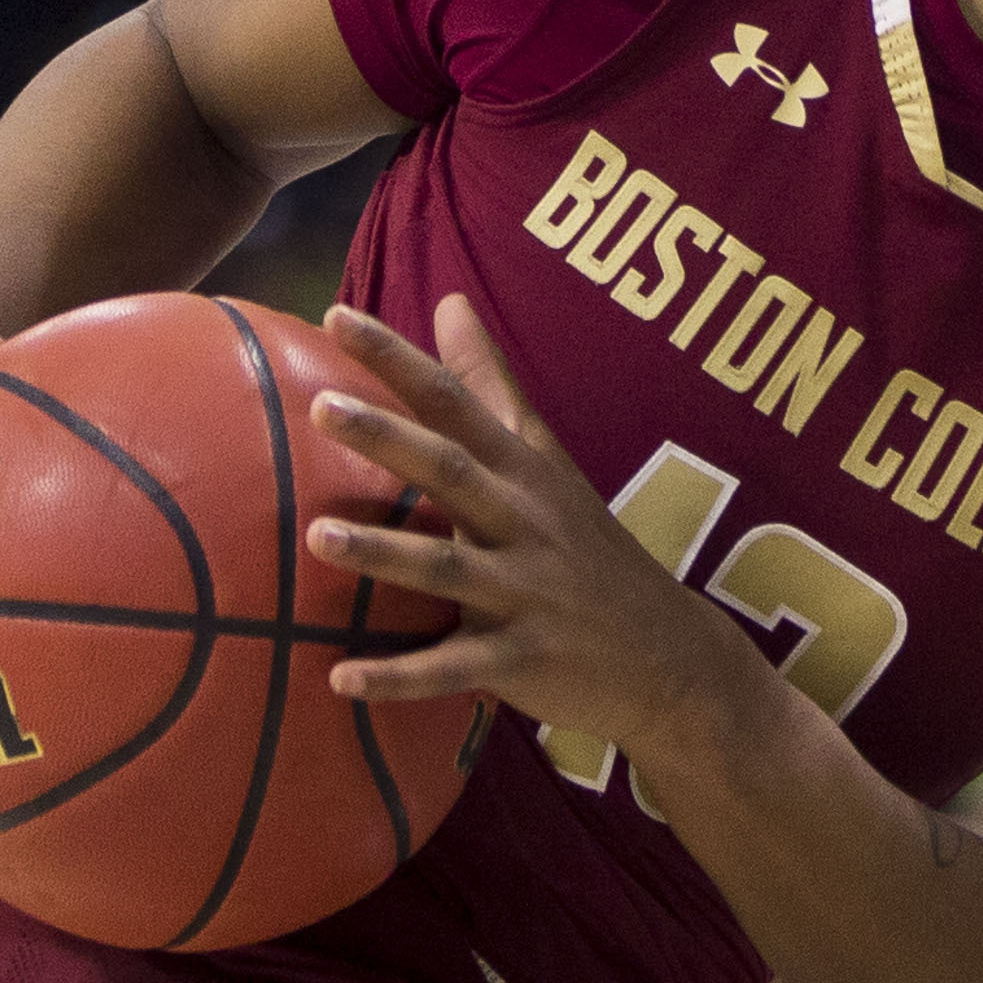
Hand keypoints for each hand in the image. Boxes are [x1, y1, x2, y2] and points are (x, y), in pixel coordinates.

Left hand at [305, 297, 736, 755]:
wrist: (664, 651)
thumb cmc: (583, 543)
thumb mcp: (544, 458)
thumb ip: (490, 383)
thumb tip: (447, 302)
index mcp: (521, 470)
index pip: (455, 400)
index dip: (398, 359)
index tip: (336, 316)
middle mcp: (523, 522)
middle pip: (453, 472)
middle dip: (391, 440)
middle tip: (322, 408)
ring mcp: (524, 592)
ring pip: (448, 569)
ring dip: (385, 554)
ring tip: (317, 537)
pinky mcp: (522, 659)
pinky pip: (455, 668)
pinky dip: (401, 676)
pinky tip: (341, 680)